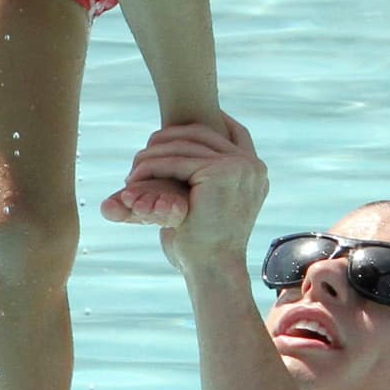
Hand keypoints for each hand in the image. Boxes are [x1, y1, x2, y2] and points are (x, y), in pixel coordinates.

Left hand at [115, 116, 267, 271]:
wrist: (212, 269)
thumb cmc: (204, 242)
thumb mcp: (210, 201)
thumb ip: (205, 174)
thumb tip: (180, 150)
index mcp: (255, 171)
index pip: (235, 132)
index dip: (210, 121)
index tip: (178, 124)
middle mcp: (253, 165)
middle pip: (202, 133)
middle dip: (168, 139)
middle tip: (143, 154)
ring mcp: (240, 166)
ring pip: (184, 145)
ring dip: (153, 154)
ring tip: (134, 170)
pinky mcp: (220, 172)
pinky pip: (176, 160)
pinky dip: (151, 167)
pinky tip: (135, 178)